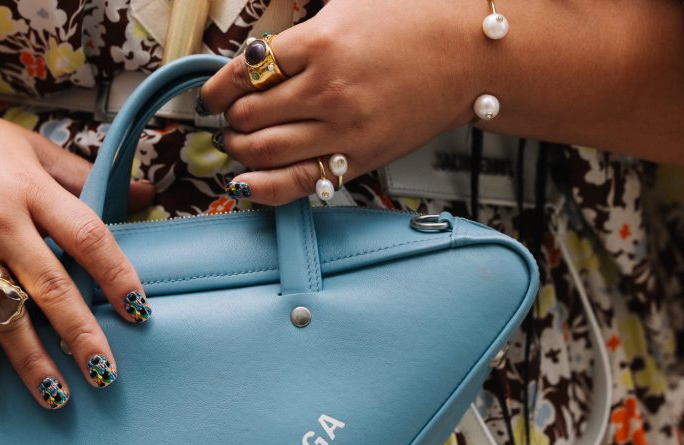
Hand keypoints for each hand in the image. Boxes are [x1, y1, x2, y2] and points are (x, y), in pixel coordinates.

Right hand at [0, 74, 154, 407]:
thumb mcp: (28, 147)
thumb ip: (83, 177)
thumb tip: (146, 195)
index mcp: (30, 187)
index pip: (87, 236)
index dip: (117, 276)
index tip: (139, 311)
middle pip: (49, 284)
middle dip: (80, 334)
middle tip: (105, 374)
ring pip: (1, 310)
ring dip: (30, 358)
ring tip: (56, 396)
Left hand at [200, 0, 486, 204]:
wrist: (470, 55)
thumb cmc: (413, 23)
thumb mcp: (346, 6)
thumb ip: (298, 35)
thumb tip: (253, 60)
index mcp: (319, 43)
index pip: (244, 72)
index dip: (218, 88)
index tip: (213, 94)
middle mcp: (326, 90)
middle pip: (248, 116)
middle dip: (231, 118)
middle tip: (232, 116)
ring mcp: (343, 129)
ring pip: (264, 151)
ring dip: (241, 149)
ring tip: (242, 141)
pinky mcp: (359, 158)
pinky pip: (298, 183)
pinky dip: (263, 187)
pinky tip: (245, 183)